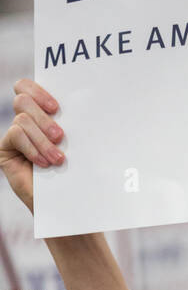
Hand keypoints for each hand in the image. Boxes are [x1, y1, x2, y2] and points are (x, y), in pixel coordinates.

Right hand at [0, 80, 65, 212]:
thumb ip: (69, 124)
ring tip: (58, 159)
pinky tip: (44, 163)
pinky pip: (15, 135)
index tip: (57, 108)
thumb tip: (79, 105)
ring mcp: (14, 135)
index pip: (27, 87)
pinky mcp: (5, 149)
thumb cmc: (74, 172)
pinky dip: (32, 148)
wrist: (65, 202)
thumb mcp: (74, 144)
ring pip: (22, 119)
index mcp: (41, 113)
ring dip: (42, 140)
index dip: (38, 91)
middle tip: (60, 136)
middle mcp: (25, 120)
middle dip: (43, 118)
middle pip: (23, 100)